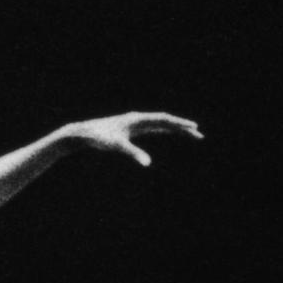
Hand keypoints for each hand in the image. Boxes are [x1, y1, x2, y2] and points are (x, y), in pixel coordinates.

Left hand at [57, 112, 201, 165]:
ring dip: (174, 129)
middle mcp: (138, 119)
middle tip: (199, 134)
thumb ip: (134, 153)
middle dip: (182, 127)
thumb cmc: (99, 138)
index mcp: (137, 119)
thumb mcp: (117, 146)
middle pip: (165, 121)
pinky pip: (152, 128)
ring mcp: (135, 123)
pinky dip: (163, 130)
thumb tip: (148, 164)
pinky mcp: (130, 129)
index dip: (179, 124)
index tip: (193, 128)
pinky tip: (168, 132)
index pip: (163, 120)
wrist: (83, 133)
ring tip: (190, 134)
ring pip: (160, 124)